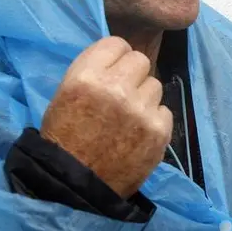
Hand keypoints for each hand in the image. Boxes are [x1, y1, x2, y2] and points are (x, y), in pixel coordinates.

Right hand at [41, 37, 171, 197]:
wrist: (75, 186)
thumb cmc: (65, 138)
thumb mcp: (66, 94)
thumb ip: (94, 72)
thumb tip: (121, 57)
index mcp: (86, 77)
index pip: (116, 43)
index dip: (115, 57)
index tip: (112, 70)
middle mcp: (116, 89)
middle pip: (141, 60)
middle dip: (132, 75)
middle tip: (123, 94)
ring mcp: (140, 110)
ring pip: (155, 85)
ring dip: (144, 98)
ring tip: (128, 118)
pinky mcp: (158, 131)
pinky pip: (165, 110)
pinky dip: (154, 120)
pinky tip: (138, 133)